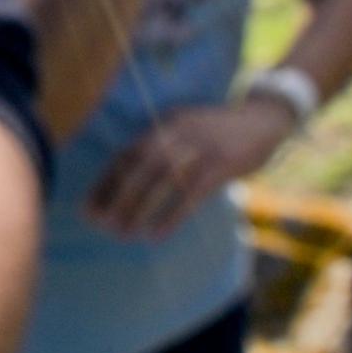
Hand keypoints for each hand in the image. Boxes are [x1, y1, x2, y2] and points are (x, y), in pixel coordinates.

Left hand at [84, 99, 293, 239]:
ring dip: (137, 208)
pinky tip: (156, 234)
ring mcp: (199, 147)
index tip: (87, 206)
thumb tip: (131, 183)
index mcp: (162, 125)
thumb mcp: (186, 132)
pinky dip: (171, 214)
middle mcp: (175, 132)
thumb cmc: (219, 133)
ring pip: (159, 180)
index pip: (125, 155)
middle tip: (98, 223)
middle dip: (113, 196)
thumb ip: (162, 151)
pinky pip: (191, 193)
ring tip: (121, 233)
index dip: (104, 182)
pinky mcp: (222, 164)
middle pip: (136, 166)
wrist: (264, 118)